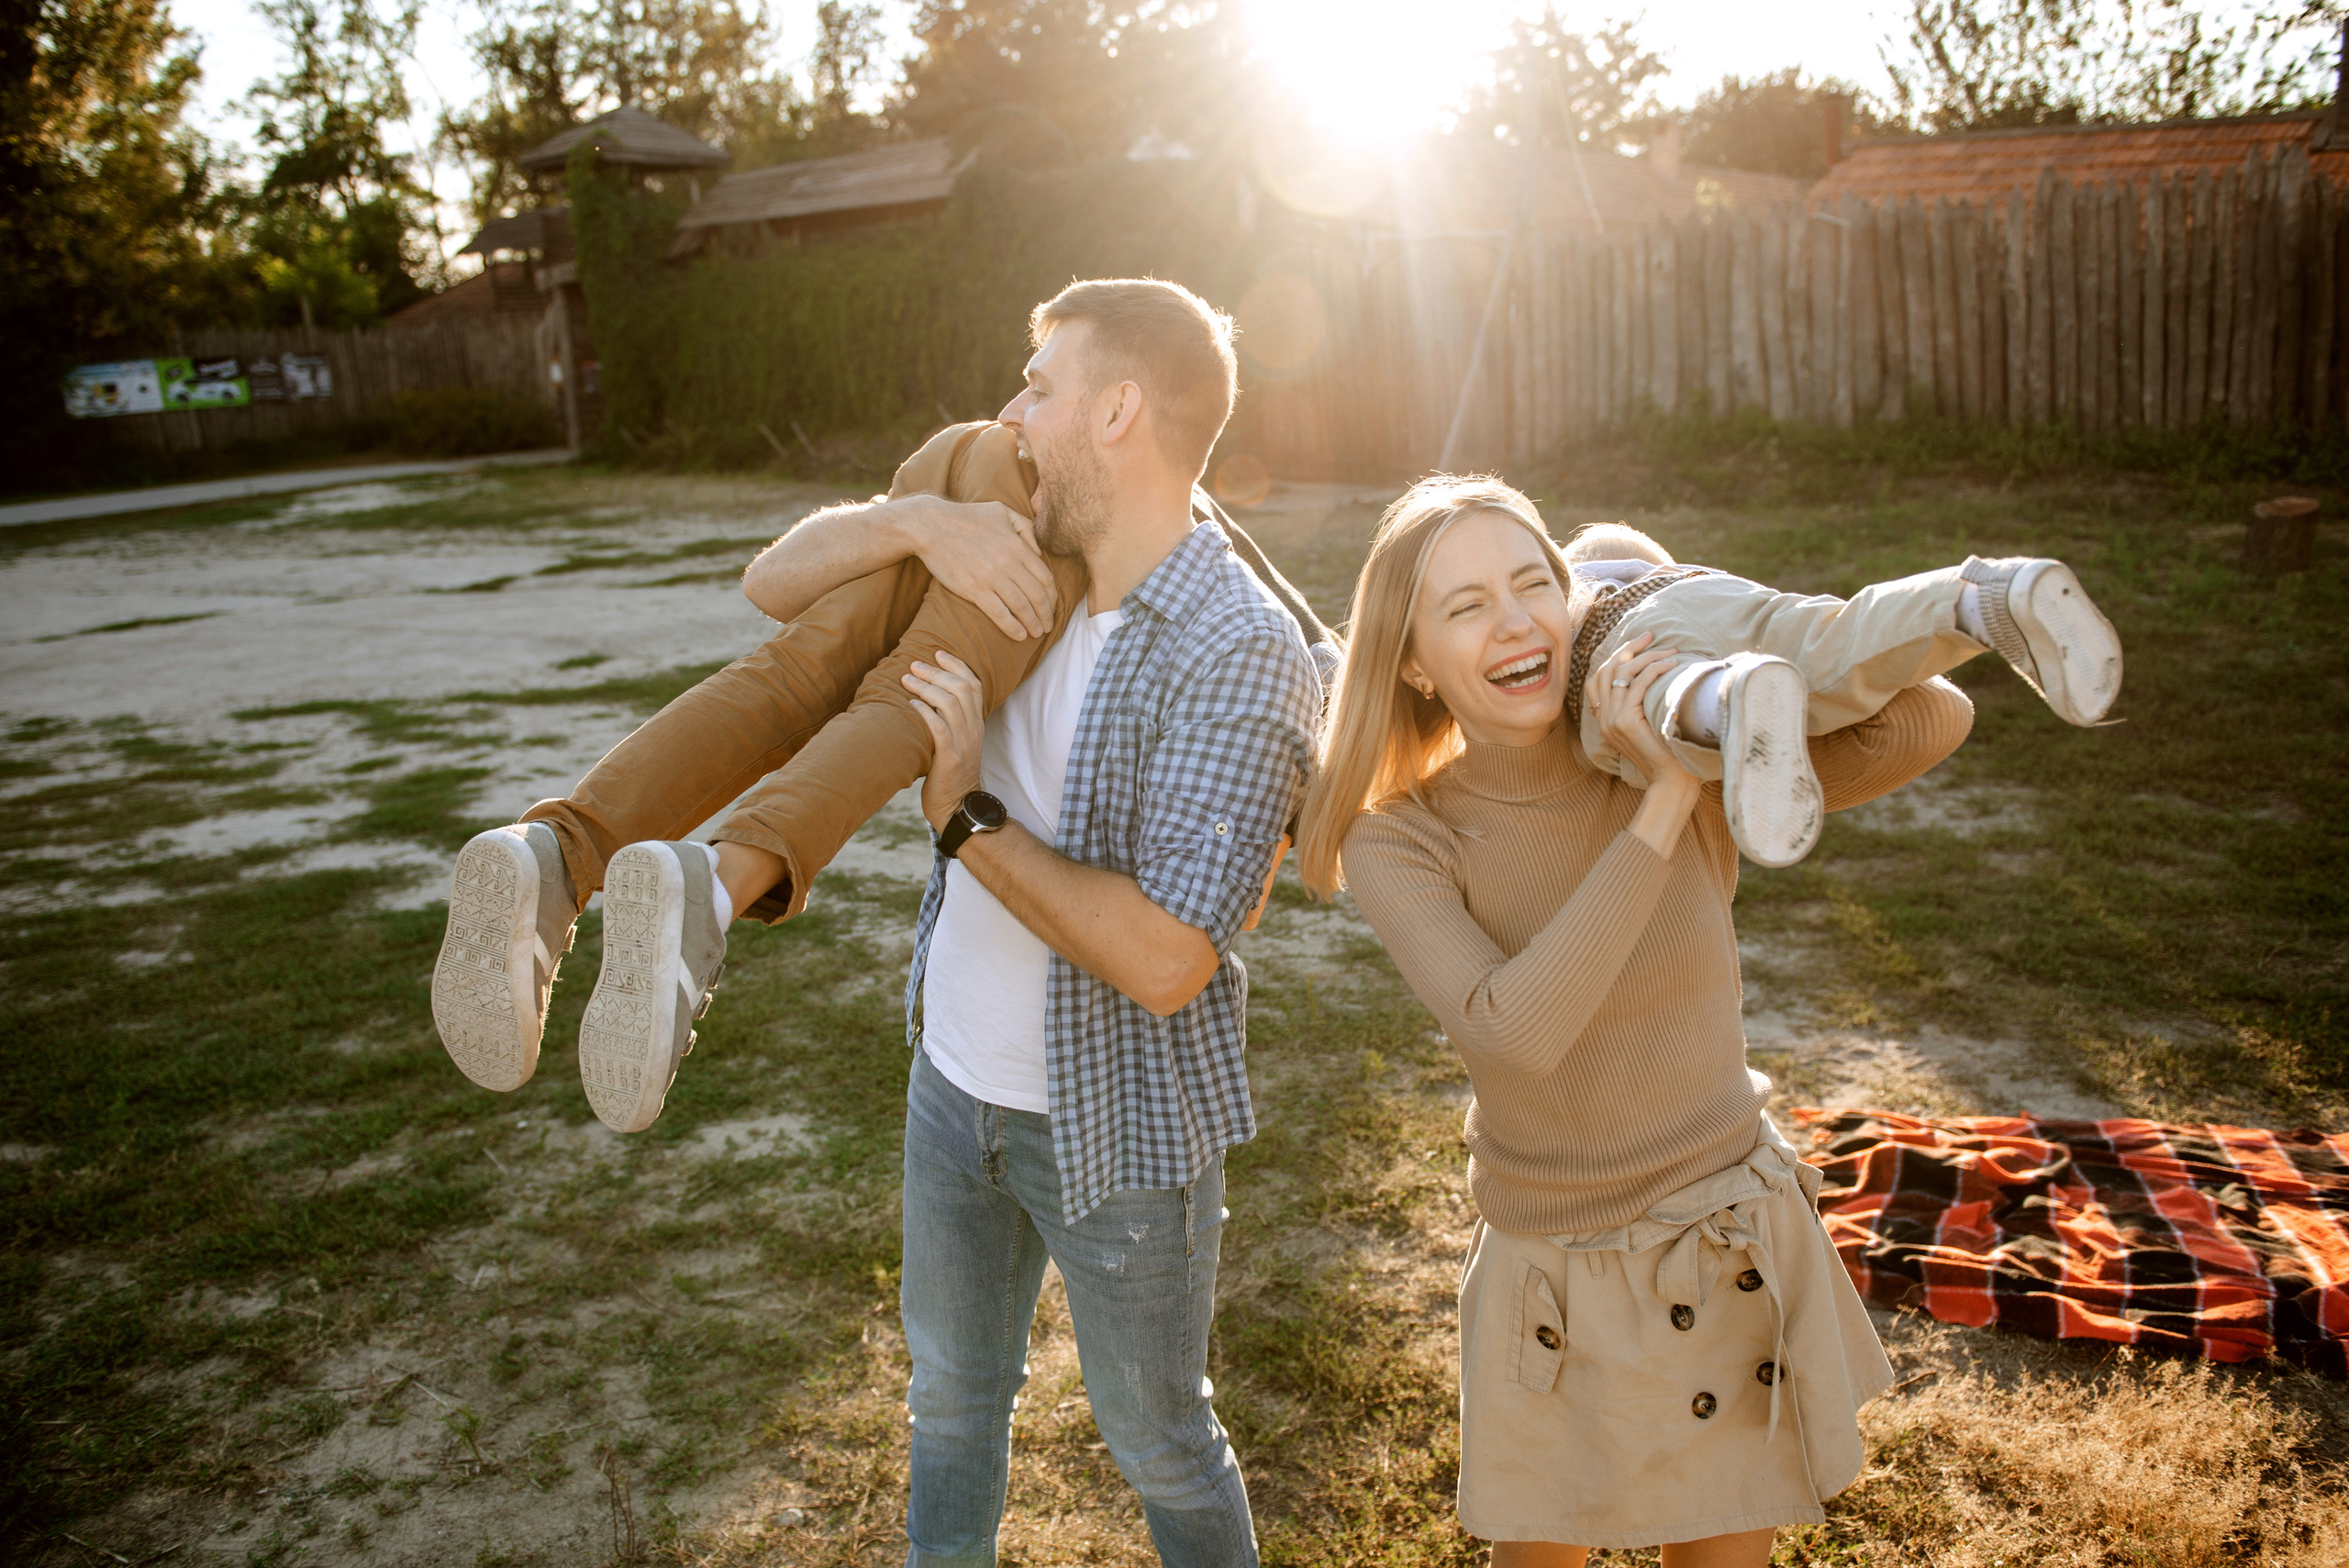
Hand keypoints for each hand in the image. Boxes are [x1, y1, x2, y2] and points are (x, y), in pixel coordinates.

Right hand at [904, 496, 1056, 639]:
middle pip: (1037, 595)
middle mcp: (1009, 562)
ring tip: (1036, 633)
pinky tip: (1019, 635)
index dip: (1052, 597)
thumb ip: (1025, 527)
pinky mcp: (974, 589)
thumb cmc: (966, 517)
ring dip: (1032, 623)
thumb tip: (1040, 552)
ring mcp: (992, 577)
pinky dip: (1012, 627)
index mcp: (1017, 546)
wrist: (931, 525)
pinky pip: (999, 613)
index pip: (1045, 577)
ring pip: (1021, 607)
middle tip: (1047, 626)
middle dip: (1046, 614)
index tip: (1051, 607)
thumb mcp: (1001, 511)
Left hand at [906, 650, 986, 831]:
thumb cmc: (951, 773)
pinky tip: (911, 705)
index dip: (957, 665)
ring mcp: (963, 743)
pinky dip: (925, 713)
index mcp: (976, 723)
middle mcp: (973, 729)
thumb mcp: (958, 742)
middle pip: (961, 688)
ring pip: (949, 704)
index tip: (938, 653)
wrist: (959, 806)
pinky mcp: (950, 758)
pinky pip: (939, 729)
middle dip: (936, 672)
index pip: (974, 685)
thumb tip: (928, 697)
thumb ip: (950, 720)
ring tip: (907, 679)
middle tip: (914, 664)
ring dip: (926, 688)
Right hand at [1588, 632, 1697, 790]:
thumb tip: (1653, 676)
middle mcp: (1603, 718)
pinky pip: (1639, 685)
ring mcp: (1611, 720)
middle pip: (1608, 669)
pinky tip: (1672, 665)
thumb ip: (1640, 705)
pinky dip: (1655, 670)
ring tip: (1670, 651)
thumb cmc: (1668, 753)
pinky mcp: (1625, 722)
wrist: (1670, 781)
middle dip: (1630, 648)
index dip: (1617, 655)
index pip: (1599, 677)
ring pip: (1623, 673)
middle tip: (1652, 636)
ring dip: (1647, 656)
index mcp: (1603, 719)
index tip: (1639, 643)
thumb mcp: (1647, 725)